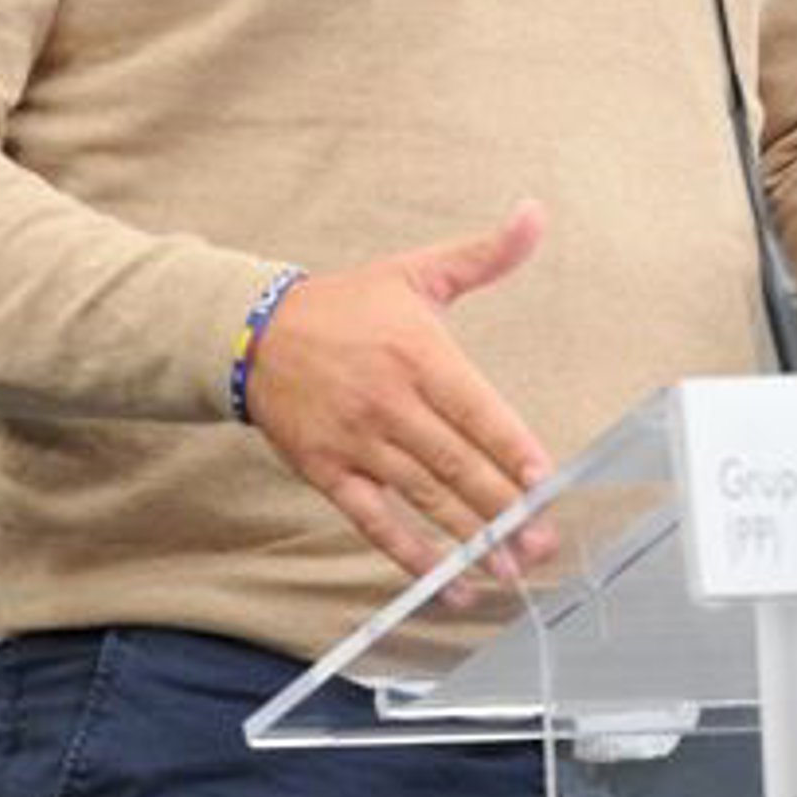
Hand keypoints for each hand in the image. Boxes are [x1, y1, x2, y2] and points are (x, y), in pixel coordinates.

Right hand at [246, 201, 554, 579]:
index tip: (545, 483)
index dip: (512, 448)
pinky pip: (375, 522)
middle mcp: (391, 401)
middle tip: (542, 545)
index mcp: (420, 354)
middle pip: (456, 463)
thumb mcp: (415, 270)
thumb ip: (484, 254)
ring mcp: (358, 441)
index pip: (477, 409)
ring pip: (422, 497)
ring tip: (508, 570)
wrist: (251, 332)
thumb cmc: (347, 305)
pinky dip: (411, 556)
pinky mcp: (329, 471)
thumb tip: (536, 213)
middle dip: (503, 509)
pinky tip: (446, 584)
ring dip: (468, 539)